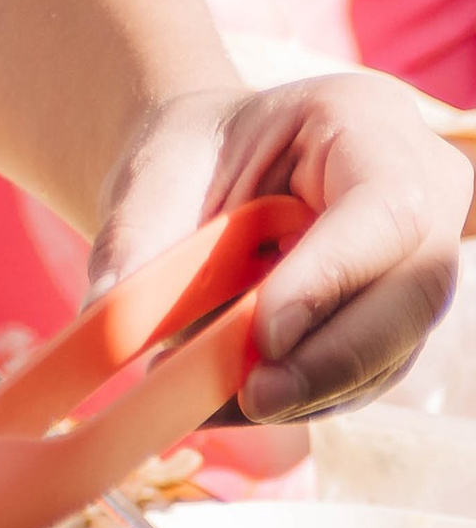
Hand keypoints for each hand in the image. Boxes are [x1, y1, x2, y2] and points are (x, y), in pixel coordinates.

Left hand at [93, 71, 471, 419]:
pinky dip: (301, 399)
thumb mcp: (158, 171)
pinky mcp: (397, 323)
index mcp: (367, 123)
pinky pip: (364, 376)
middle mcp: (421, 193)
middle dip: (332, 358)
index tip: (266, 333)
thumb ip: (137, 236)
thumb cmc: (192, 153)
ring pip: (394, 348)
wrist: (210, 167)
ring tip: (218, 403)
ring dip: (310, 390)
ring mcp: (418, 262)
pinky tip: (235, 404)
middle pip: (413, 291)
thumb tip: (107, 310)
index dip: (333, 277)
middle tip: (252, 397)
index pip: (384, 208)